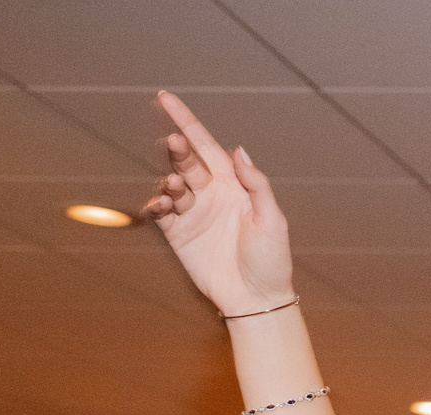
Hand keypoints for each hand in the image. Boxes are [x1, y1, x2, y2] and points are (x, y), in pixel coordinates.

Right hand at [142, 90, 294, 316]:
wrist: (256, 299)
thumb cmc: (271, 260)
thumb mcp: (272, 220)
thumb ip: (256, 185)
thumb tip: (239, 150)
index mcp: (234, 185)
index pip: (207, 146)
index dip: (186, 122)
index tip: (165, 98)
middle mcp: (211, 194)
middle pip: (187, 161)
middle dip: (178, 150)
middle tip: (174, 145)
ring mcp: (193, 213)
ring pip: (173, 184)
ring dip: (170, 181)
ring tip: (176, 189)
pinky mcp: (179, 234)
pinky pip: (162, 212)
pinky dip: (158, 205)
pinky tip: (163, 206)